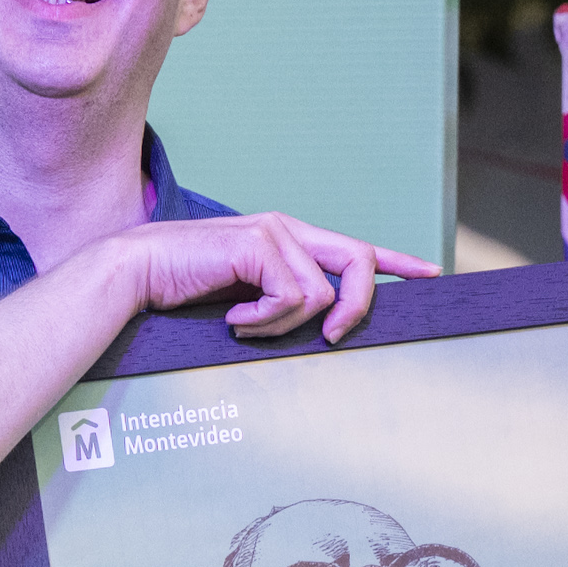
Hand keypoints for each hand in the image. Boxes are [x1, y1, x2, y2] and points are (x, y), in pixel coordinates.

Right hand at [112, 214, 440, 343]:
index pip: (354, 248)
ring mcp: (273, 232)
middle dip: (357, 306)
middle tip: (332, 338)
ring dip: (283, 325)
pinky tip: (232, 321)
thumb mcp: (247, 300)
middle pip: (358, 259)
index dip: (396, 260)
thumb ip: (283, 303)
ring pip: (320, 294)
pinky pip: (291, 298)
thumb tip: (323, 330)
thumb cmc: (183, 292)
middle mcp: (287, 228)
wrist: (136, 275)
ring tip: (243, 326)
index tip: (431, 274)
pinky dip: (264, 321)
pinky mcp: (257, 244)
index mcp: (288, 240)